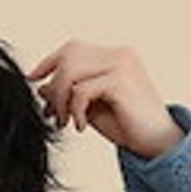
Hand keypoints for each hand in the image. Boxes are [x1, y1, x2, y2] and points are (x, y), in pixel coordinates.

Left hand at [28, 41, 182, 158]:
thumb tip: (40, 88)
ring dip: (61, 99)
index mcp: (113, 56)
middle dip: (54, 85)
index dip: (48, 62)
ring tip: (66, 122)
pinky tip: (81, 127)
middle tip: (53, 115)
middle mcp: (119, 54)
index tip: (32, 80)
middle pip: (68, 55)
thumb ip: (70, 96)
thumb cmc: (127, 128)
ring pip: (71, 70)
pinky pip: (81, 90)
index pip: (72, 48)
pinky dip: (75, 110)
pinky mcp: (121, 81)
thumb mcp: (91, 110)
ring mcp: (121, 64)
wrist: (158, 143)